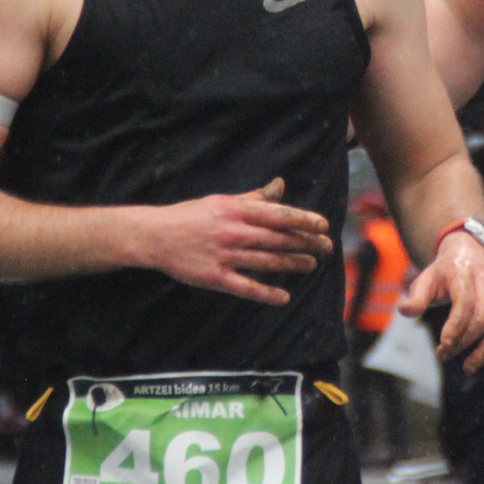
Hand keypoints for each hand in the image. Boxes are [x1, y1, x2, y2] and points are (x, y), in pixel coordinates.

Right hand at [135, 178, 332, 305]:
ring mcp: (225, 256)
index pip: (278, 214)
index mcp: (237, 210)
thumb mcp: (223, 200)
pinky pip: (246, 287)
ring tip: (312, 265)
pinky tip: (283, 297)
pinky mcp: (215, 277)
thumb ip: (254, 197)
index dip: (303, 220)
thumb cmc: (191, 215)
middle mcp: (234, 232)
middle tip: (327, 247)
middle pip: (278, 239)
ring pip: (267, 261)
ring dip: (293, 264)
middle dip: (306, 243)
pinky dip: (266, 293)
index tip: (323, 225)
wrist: (156, 235)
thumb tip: (280, 186)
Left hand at [399, 227, 483, 372]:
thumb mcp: (426, 279)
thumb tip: (404, 311)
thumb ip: (416, 297)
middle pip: (483, 318)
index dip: (456, 327)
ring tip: (469, 368)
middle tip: (446, 356)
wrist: (471, 252)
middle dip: (465, 342)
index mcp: (464, 274)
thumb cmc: (445, 273)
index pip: (465, 303)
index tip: (443, 346)